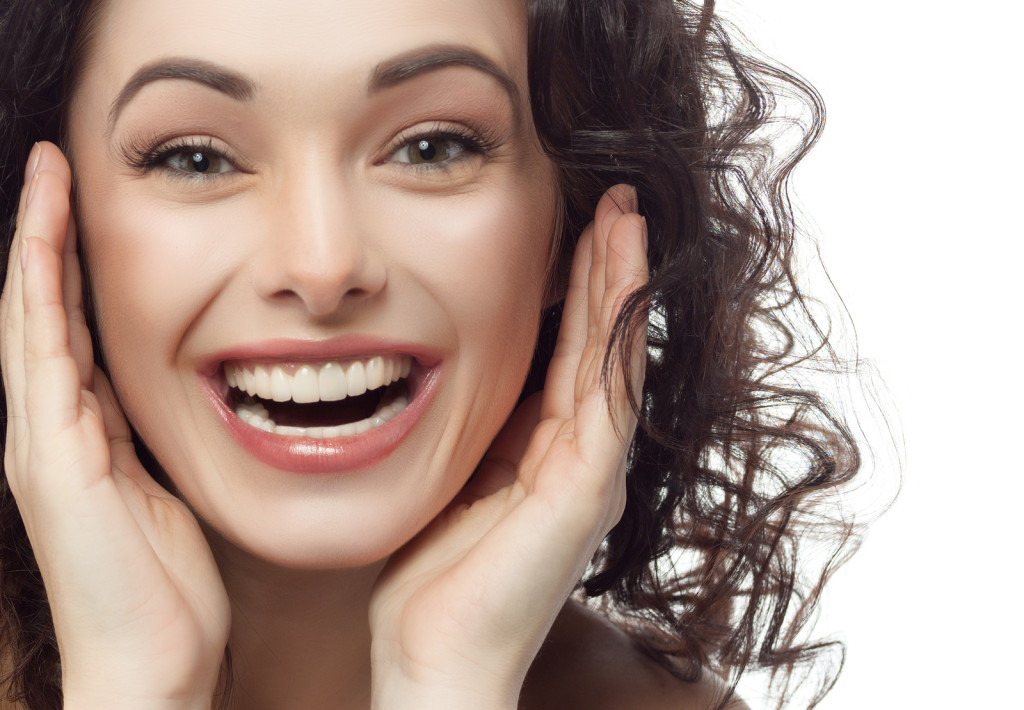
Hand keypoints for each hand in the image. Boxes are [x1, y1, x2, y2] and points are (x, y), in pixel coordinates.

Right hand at [0, 143, 229, 709]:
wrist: (150, 661)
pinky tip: (41, 246)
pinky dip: (38, 298)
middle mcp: (48, 429)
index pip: (68, 327)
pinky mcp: (52, 460)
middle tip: (54, 162)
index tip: (84, 200)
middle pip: (38, 309)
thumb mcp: (164, 490)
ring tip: (44, 176)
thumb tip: (163, 393)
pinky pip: (42, 359)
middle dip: (44, 233)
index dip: (69, 262)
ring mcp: (41, 442)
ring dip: (35, 245)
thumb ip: (148, 439)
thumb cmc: (166, 586)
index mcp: (80, 433)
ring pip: (29, 321)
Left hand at [369, 185, 647, 708]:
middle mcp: (582, 458)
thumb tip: (447, 369)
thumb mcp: (449, 477)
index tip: (575, 225)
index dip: (577, 288)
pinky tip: (619, 274)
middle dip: (608, 269)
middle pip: (602, 345)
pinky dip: (615, 330)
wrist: (434, 660)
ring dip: (620, 283)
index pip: (569, 354)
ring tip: (625, 215)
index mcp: (547, 455)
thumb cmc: (431, 581)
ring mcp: (592, 473)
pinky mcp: (587, 489)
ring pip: (614, 357)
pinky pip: (608, 393)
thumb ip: (469, 426)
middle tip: (616, 199)